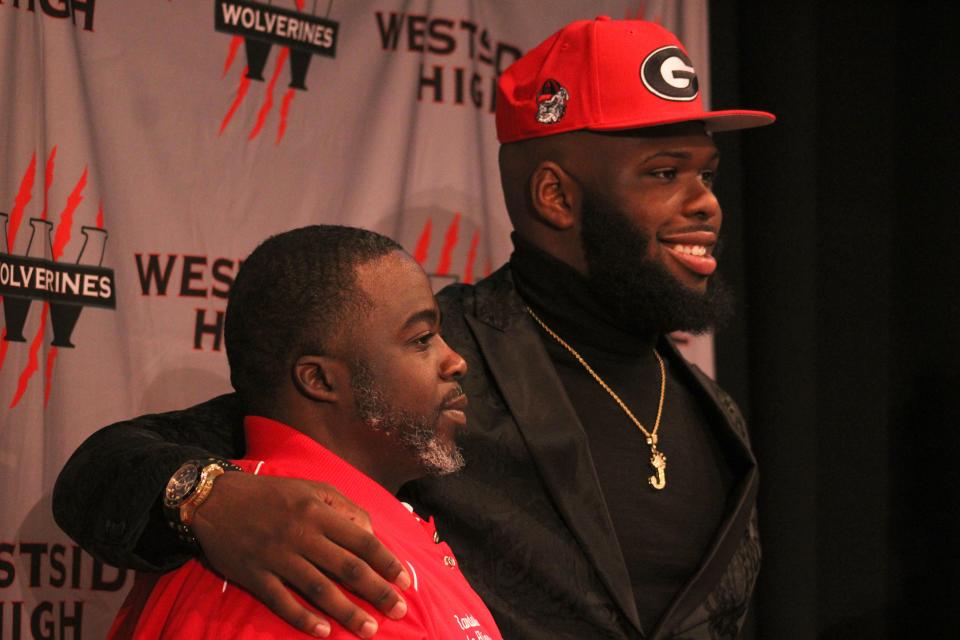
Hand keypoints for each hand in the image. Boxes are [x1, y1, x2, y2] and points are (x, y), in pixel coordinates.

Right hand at [191, 472, 409, 637]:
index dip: (387, 563)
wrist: (213, 500)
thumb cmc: (269, 493)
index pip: (362, 541)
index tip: (406, 582)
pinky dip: (303, 618)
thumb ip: (343, 508)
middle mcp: (302, 534)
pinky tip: (324, 632)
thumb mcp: (310, 488)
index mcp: (318, 512)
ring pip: (319, 589)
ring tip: (370, 629)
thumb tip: (370, 533)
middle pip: (347, 568)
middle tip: (399, 612)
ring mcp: (277, 557)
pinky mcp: (254, 575)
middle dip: (377, 592)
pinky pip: (282, 601)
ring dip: (347, 612)